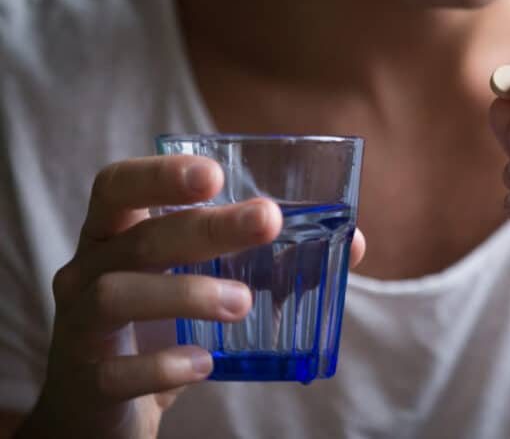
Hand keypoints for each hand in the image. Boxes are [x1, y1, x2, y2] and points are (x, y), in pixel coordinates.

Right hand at [23, 155, 365, 438]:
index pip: (119, 186)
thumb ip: (269, 259)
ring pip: (118, 295)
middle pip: (138, 237)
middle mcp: (87, 271)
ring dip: (187, 292)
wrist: (101, 412)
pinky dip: (164, 365)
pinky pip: (118, 371)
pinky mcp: (88, 382)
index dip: (160, 174)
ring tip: (243, 302)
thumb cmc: (160, 327)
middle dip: (205, 227)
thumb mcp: (203, 283)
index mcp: (114, 236)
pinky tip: (204, 363)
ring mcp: (80, 327)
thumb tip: (353, 240)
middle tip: (267, 222)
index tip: (215, 174)